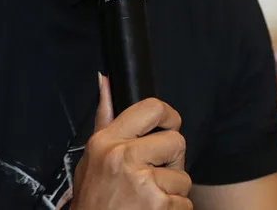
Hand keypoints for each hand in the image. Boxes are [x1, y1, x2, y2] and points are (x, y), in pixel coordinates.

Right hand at [71, 74, 191, 209]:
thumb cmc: (93, 201)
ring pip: (184, 176)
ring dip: (172, 191)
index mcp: (107, 142)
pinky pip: (185, 201)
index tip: (168, 126)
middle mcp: (123, 157)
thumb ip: (105, 119)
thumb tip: (105, 80)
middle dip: (172, 162)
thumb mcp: (91, 159)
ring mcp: (142, 182)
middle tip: (153, 177)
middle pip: (177, 141)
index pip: (152, 108)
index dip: (169, 116)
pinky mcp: (159, 204)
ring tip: (148, 199)